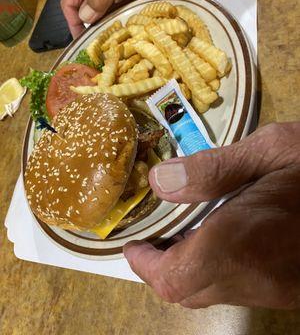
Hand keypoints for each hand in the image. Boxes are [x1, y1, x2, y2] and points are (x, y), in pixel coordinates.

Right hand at [61, 0, 193, 37]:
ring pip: (99, 7)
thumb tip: (85, 17)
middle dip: (93, 22)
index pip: (69, 1)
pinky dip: (118, 10)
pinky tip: (127, 12)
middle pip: (84, 6)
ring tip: (116, 28)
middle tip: (102, 38)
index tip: (81, 39)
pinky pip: (112, 4)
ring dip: (108, 17)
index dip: (73, 23)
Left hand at [124, 122, 299, 308]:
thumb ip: (212, 169)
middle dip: (160, 268)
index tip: (134, 244)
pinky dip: (212, 270)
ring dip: (185, 269)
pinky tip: (218, 238)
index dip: (145, 265)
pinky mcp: (289, 289)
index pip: (174, 278)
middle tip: (153, 237)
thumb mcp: (271, 149)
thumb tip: (160, 183)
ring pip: (209, 293)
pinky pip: (235, 289)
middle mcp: (256, 277)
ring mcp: (276, 290)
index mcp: (243, 241)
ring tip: (180, 233)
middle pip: (186, 292)